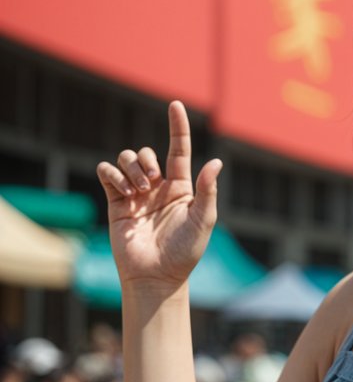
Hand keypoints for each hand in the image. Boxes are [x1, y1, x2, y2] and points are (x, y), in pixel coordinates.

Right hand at [96, 100, 220, 292]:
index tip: (176, 105)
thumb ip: (208, 191)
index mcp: (181, 188)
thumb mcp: (203, 221)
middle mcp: (158, 187)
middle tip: (152, 182)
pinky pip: (107, 171)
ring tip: (139, 190)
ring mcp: (135, 193)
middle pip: (147, 153)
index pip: (178, 150)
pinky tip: (124, 190)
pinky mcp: (116, 202)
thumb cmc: (184, 252)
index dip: (177, 126)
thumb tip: (215, 162)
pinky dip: (112, 173)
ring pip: (126, 158)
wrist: (156, 276)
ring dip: (131, 167)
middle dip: (147, 160)